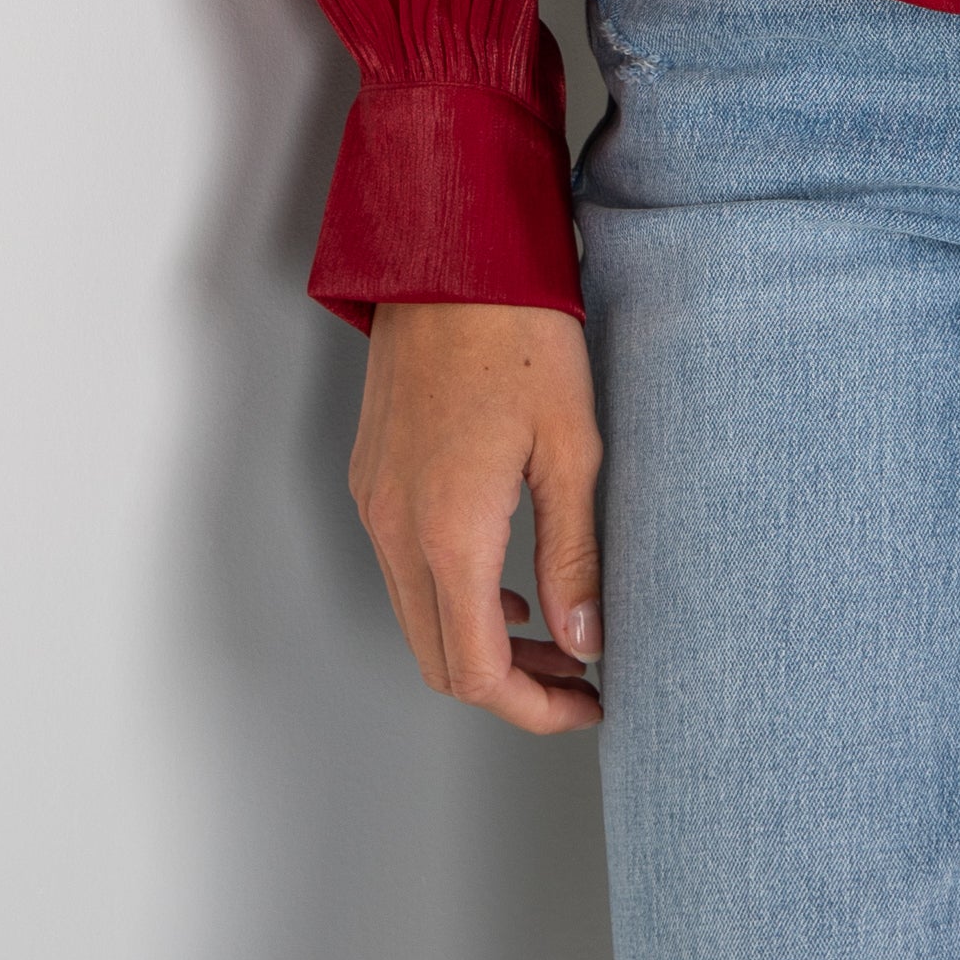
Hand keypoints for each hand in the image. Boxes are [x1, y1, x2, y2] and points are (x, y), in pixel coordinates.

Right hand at [350, 300, 603, 734]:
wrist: (451, 250)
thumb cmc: (520, 331)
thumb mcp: (571, 447)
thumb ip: (576, 556)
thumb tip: (586, 640)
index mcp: (447, 531)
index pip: (476, 672)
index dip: (534, 709)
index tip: (589, 701)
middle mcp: (394, 526)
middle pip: (438, 659)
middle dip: (511, 687)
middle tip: (579, 674)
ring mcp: (374, 499)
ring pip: (417, 617)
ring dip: (479, 643)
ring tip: (554, 630)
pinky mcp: (370, 473)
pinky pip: (400, 569)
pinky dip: (451, 597)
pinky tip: (506, 579)